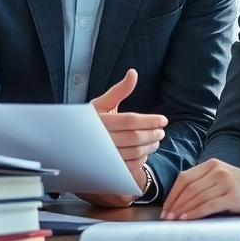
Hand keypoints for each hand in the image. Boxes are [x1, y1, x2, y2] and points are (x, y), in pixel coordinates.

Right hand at [76, 69, 167, 207]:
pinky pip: (130, 165)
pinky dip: (141, 159)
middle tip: (161, 131)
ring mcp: (105, 155)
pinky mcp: (108, 167)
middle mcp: (101, 138)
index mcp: (100, 120)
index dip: (150, 121)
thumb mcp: (103, 103)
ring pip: (135, 152)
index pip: (131, 121)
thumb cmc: (93, 118)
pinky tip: (145, 152)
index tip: (163, 120)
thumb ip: (120, 90)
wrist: (75, 140)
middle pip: (135, 137)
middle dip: (153, 134)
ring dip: (150, 146)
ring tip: (156, 140)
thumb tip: (133, 73)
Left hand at [160, 160, 239, 219]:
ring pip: (196, 196)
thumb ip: (208, 184)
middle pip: (188, 188)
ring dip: (182, 210)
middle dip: (174, 204)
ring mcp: (226, 182)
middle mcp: (218, 170)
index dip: (172, 193)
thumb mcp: (226, 180)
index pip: (185, 178)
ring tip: (173, 220)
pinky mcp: (234, 196)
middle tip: (166, 217)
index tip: (165, 207)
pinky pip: (208, 205)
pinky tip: (187, 219)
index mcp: (213, 164)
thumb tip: (183, 200)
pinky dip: (195, 213)